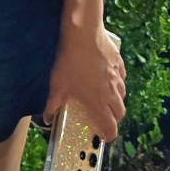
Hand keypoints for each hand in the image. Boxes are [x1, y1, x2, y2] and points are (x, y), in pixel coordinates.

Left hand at [41, 24, 126, 140]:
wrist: (83, 33)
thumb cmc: (69, 62)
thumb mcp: (57, 85)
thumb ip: (52, 105)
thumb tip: (47, 118)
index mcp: (98, 103)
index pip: (111, 127)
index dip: (109, 135)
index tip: (104, 137)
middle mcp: (112, 92)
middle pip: (120, 113)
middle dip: (114, 119)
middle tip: (103, 118)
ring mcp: (117, 76)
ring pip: (122, 95)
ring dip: (116, 101)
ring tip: (105, 98)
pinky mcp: (118, 62)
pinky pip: (121, 77)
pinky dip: (117, 82)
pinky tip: (108, 77)